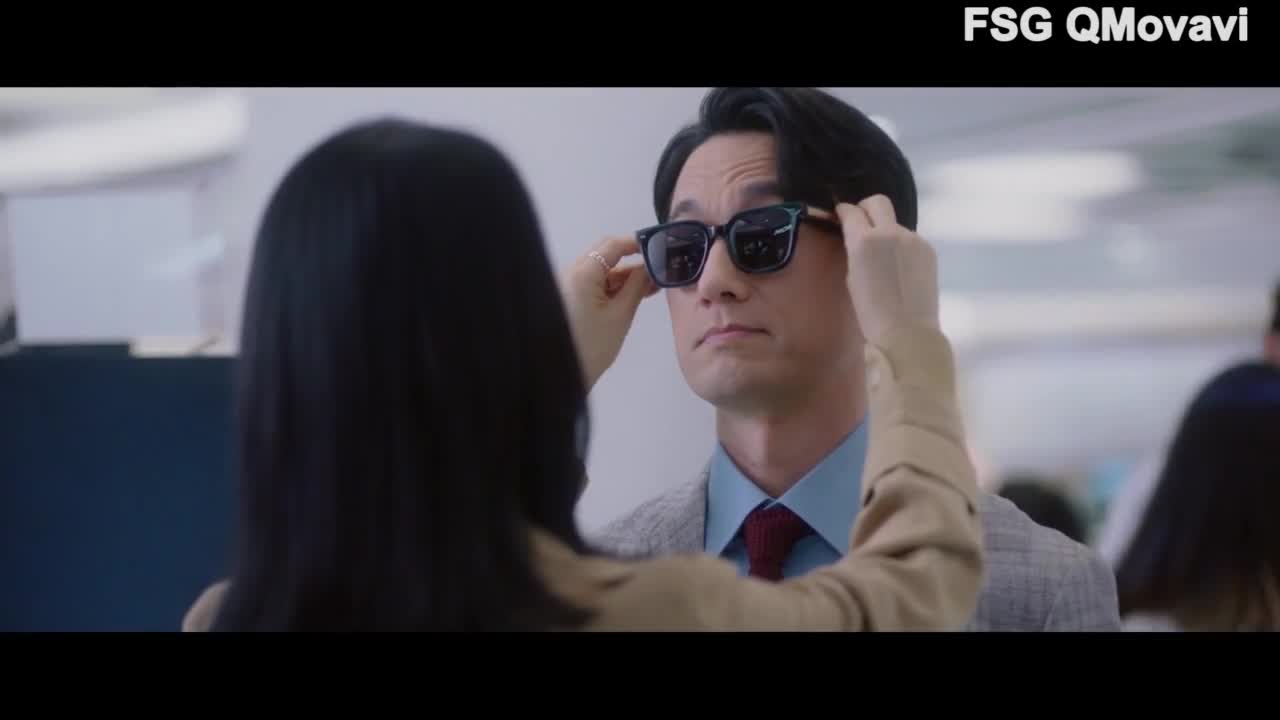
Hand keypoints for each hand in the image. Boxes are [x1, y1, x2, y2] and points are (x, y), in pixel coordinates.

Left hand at [559, 236, 658, 391]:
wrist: (562, 376)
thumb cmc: (592, 346)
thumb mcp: (621, 315)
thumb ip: (637, 286)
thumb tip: (650, 267)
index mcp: (582, 273)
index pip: (612, 245)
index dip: (637, 243)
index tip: (659, 246)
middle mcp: (570, 273)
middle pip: (605, 255)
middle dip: (632, 261)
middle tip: (658, 270)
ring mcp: (567, 285)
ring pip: (600, 270)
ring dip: (624, 276)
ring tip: (651, 287)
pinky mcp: (568, 297)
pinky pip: (592, 283)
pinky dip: (612, 287)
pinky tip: (633, 295)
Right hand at [834, 195, 939, 347]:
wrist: (907, 332)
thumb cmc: (870, 313)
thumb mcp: (852, 277)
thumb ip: (855, 250)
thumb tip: (858, 237)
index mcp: (864, 240)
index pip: (851, 211)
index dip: (843, 211)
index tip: (841, 216)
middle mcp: (890, 232)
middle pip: (878, 202)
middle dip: (866, 208)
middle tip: (861, 223)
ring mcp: (913, 239)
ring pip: (895, 223)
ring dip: (886, 231)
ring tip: (883, 258)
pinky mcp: (928, 250)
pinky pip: (910, 239)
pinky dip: (901, 246)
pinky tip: (899, 268)